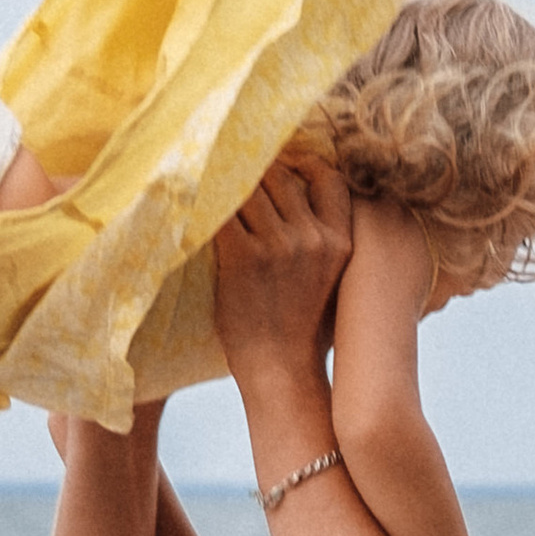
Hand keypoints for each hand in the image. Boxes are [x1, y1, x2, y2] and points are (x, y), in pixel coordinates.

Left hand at [214, 154, 354, 391]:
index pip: (329, 178)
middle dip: (255, 169)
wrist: (281, 370)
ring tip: (208, 179)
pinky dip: (206, 203)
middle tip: (230, 167)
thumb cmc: (302, 328)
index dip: (304, 164)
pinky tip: (193, 203)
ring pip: (249, 188)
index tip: (282, 164)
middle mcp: (315, 237)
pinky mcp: (244, 257)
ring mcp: (280, 246)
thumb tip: (299, 204)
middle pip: (281, 177)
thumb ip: (323, 239)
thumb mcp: (332, 279)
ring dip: (226, 182)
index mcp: (341, 241)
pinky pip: (221, 212)